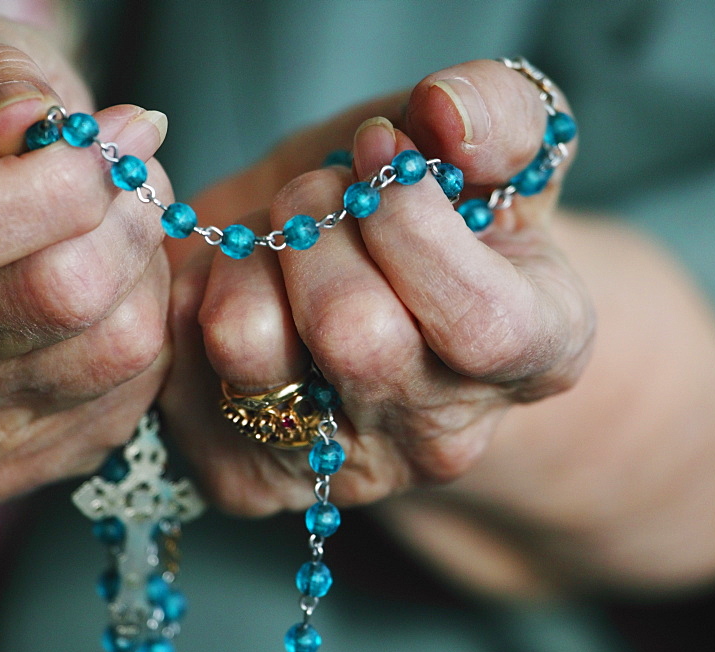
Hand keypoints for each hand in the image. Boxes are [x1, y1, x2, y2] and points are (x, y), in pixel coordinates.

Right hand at [0, 8, 173, 501]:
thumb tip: (34, 126)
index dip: (63, 182)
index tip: (113, 139)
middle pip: (61, 294)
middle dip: (132, 219)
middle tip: (134, 181)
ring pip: (119, 346)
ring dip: (150, 277)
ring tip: (120, 239)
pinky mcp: (5, 465)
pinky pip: (135, 393)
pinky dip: (151, 334)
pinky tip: (114, 302)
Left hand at [161, 59, 591, 514]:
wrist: (359, 287)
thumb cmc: (429, 216)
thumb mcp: (486, 151)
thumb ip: (498, 113)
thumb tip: (445, 117)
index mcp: (533, 358)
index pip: (480, 324)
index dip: (413, 223)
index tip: (380, 149)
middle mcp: (440, 437)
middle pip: (354, 335)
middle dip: (317, 223)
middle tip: (320, 194)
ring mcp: (338, 469)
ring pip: (249, 342)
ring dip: (248, 255)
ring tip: (278, 244)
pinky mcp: (244, 475)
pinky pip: (181, 353)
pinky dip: (195, 288)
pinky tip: (242, 288)